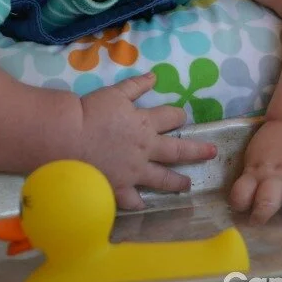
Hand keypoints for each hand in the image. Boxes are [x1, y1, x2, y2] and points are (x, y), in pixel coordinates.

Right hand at [77, 72, 216, 209]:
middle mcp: (146, 150)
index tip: (181, 117)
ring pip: (162, 179)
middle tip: (211, 153)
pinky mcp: (120, 188)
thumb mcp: (115, 92)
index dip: (177, 115)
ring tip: (187, 185)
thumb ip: (136, 86)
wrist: (69, 137)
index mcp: (145, 124)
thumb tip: (155, 77)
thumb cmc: (91, 111)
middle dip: (196, 150)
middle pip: (177, 150)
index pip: (170, 118)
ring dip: (177, 182)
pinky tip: (143, 205)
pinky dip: (139, 203)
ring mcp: (135, 172)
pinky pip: (133, 200)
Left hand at [229, 120, 281, 224]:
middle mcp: (278, 173)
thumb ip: (254, 176)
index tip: (244, 212)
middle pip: (268, 204)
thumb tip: (248, 203)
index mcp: (257, 169)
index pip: (241, 194)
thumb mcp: (256, 155)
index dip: (240, 206)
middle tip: (267, 225)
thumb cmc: (275, 142)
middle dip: (265, 219)